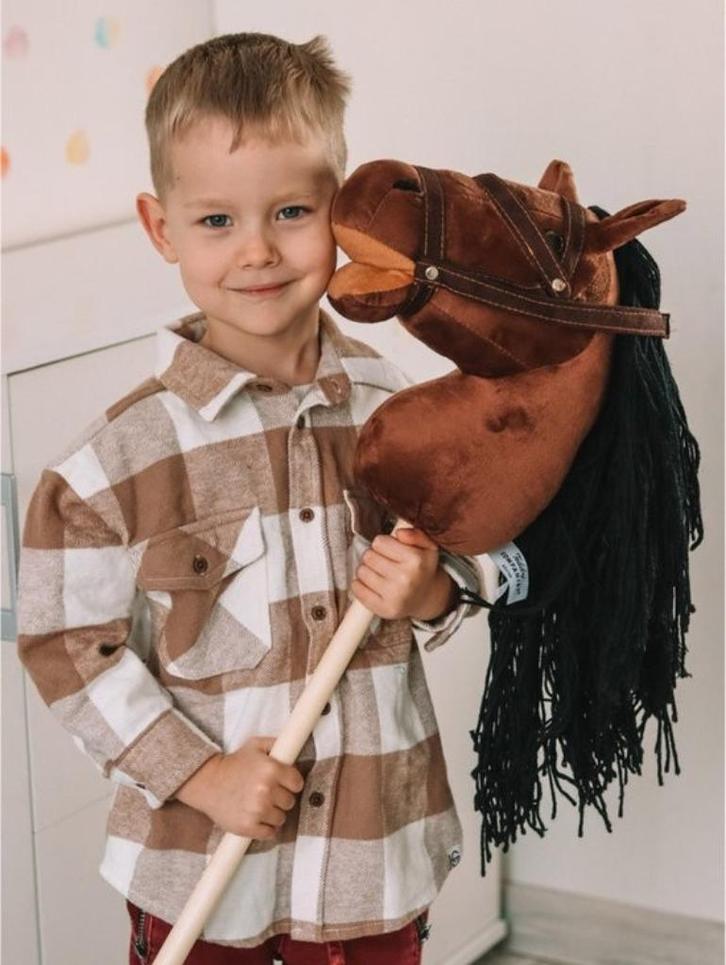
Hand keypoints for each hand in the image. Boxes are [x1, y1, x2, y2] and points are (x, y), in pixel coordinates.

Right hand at [174, 736, 304, 838]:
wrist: (208, 782)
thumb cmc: (233, 764)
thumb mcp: (255, 746)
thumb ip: (277, 744)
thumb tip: (293, 750)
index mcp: (272, 769)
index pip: (298, 783)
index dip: (291, 783)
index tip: (283, 784)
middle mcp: (266, 790)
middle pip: (290, 802)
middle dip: (281, 798)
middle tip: (268, 793)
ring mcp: (257, 810)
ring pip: (281, 819)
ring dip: (273, 814)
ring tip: (260, 805)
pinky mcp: (248, 827)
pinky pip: (270, 833)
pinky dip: (265, 828)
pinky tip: (257, 818)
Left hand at [351, 526, 455, 620]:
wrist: (427, 597)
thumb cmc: (422, 569)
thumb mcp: (427, 547)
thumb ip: (416, 534)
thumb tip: (399, 533)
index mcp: (415, 561)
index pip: (379, 542)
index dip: (383, 544)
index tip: (390, 550)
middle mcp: (405, 579)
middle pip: (368, 556)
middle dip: (374, 556)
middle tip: (384, 562)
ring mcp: (393, 596)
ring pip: (361, 571)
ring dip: (367, 570)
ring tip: (380, 573)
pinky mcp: (383, 609)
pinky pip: (357, 589)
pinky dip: (360, 585)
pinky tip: (372, 584)